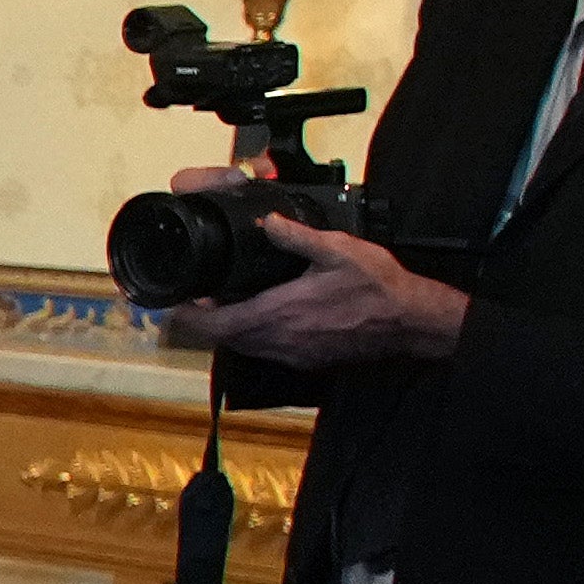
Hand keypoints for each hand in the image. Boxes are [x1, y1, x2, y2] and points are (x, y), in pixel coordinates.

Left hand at [163, 216, 463, 370]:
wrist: (411, 321)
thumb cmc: (378, 286)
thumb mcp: (338, 250)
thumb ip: (297, 236)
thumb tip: (270, 222)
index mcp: (277, 314)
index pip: (213, 323)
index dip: (186, 315)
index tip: (173, 302)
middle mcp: (278, 340)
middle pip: (221, 337)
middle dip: (205, 319)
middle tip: (199, 297)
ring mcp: (291, 355)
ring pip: (243, 346)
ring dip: (231, 328)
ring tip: (228, 303)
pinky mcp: (305, 361)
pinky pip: (266, 351)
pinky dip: (255, 335)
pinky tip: (265, 315)